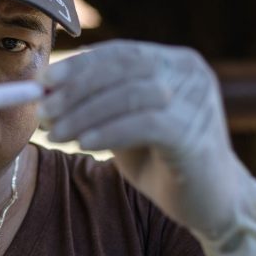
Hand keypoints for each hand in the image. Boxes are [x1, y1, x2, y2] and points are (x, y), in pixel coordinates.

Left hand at [38, 40, 248, 237]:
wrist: (211, 203)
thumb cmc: (162, 160)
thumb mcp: (125, 123)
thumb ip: (97, 103)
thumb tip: (45, 91)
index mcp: (174, 62)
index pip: (120, 52)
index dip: (79, 65)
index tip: (43, 82)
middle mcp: (190, 73)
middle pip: (123, 68)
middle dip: (77, 88)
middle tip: (44, 111)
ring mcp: (197, 101)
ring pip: (130, 95)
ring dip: (85, 114)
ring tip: (56, 134)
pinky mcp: (196, 134)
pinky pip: (144, 124)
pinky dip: (108, 132)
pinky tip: (83, 144)